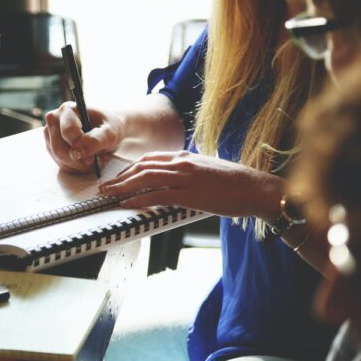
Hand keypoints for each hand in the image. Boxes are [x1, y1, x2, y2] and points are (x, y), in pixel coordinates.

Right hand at [43, 102, 123, 173]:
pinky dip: (73, 167)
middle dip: (77, 161)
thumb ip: (95, 140)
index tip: (93, 157)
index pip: (67, 132)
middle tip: (93, 162)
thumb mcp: (110, 133)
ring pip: (58, 158)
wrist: (107, 131)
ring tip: (91, 160)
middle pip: (59, 148)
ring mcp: (50, 133)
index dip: (80, 147)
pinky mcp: (51, 146)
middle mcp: (55, 119)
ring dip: (77, 165)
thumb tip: (77, 152)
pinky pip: (59, 163)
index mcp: (68, 109)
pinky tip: (84, 162)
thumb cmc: (109, 128)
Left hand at [99, 151, 281, 218]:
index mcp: (185, 156)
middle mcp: (182, 163)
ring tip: (109, 195)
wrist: (255, 188)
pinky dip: (138, 199)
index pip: (150, 159)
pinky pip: (157, 195)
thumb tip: (175, 180)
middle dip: (120, 177)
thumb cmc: (235, 183)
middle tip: (105, 187)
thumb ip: (188, 172)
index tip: (119, 177)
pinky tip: (127, 204)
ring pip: (145, 179)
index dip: (130, 168)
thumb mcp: (207, 170)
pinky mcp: (190, 194)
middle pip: (142, 167)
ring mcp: (185, 178)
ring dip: (123, 187)